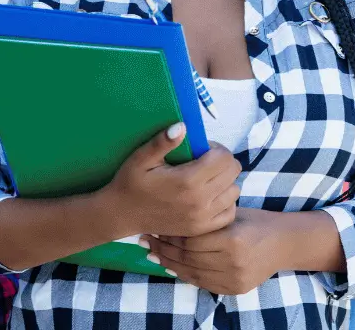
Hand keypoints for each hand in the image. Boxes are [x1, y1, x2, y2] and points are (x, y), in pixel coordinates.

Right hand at [99, 123, 241, 237]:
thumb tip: (183, 126)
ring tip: (207, 178)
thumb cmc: (131, 183)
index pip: (224, 158)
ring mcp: (202, 218)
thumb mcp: (142, 158)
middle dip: (222, 161)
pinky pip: (229, 212)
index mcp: (188, 180)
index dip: (216, 148)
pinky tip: (210, 195)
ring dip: (225, 181)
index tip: (202, 149)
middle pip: (233, 172)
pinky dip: (225, 201)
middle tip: (204, 161)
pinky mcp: (201, 229)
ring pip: (234, 191)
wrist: (120, 215)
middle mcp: (200, 201)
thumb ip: (163, 142)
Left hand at [144, 207, 280, 295]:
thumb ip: (207, 218)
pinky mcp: (234, 289)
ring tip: (152, 253)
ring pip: (192, 273)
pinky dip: (184, 274)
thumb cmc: (254, 221)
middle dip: (164, 249)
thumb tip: (172, 216)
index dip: (170, 235)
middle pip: (188, 258)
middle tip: (145, 240)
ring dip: (169, 263)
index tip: (155, 226)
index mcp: (232, 239)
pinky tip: (170, 266)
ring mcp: (234, 279)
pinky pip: (202, 283)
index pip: (191, 240)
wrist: (284, 243)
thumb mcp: (232, 213)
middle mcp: (233, 262)